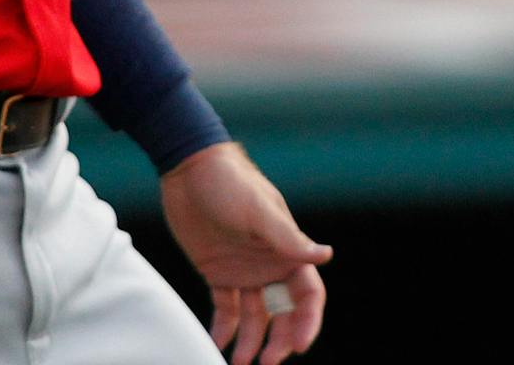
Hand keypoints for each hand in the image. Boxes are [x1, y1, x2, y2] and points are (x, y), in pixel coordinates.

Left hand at [161, 142, 330, 364]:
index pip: (308, 294)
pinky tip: (217, 346)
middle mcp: (270, 264)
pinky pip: (226, 308)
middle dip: (280, 340)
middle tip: (266, 362)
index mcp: (287, 250)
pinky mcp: (217, 272)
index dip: (308, 321)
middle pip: (284, 312)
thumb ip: (289, 238)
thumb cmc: (230, 182)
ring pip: (256, 317)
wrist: (188, 168)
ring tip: (239, 364)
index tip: (299, 346)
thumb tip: (326, 255)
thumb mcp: (259, 210)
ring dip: (252, 341)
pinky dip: (224, 330)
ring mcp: (245, 270)